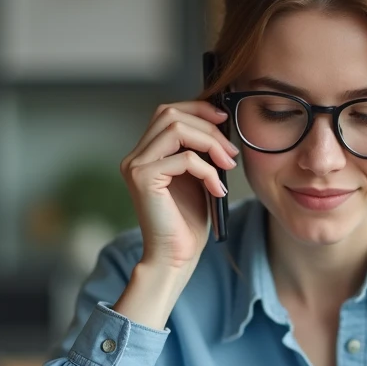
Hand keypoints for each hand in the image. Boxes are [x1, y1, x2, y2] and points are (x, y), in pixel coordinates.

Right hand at [119, 101, 237, 271]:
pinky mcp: (143, 179)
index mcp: (146, 153)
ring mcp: (136, 166)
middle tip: (231, 151)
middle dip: (207, 126)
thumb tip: (220, 121)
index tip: (224, 119)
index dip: (197, 109)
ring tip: (228, 165)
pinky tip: (218, 190)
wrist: (175, 257)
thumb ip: (199, 150)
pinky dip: (208, 171)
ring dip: (210, 143)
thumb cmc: (188, 222)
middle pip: (170, 114)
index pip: (167, 112)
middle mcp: (135, 156)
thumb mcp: (198, 176)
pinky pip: (185, 159)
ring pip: (176, 129)